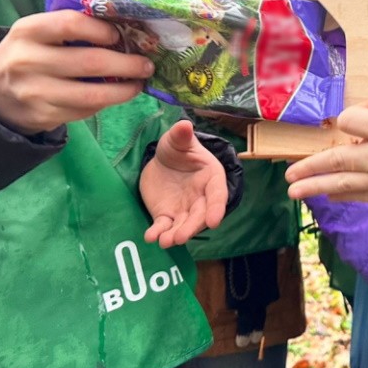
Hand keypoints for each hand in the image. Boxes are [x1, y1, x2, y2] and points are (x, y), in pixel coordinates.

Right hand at [0, 10, 154, 134]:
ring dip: (124, 91)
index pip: (71, 24)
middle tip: (147, 64)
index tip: (121, 35)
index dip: (102, 29)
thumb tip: (125, 28)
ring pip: (92, 95)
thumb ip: (70, 28)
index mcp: (28, 30)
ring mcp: (34, 92)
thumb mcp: (38, 33)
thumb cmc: (29, 53)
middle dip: (127, 64)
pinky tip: (116, 96)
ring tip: (139, 84)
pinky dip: (105, 103)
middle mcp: (28, 60)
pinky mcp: (42, 116)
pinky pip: (84, 111)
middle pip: (90, 62)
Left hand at [140, 120, 227, 247]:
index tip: (214, 221)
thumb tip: (185, 125)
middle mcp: (201, 197)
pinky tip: (150, 236)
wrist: (162, 160)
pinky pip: (163, 226)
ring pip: (183, 224)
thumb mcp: (178, 139)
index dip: (217, 208)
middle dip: (191, 227)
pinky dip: (158, 232)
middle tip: (179, 237)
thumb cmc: (177, 148)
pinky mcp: (166, 215)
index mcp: (211, 178)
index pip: (217, 195)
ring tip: (165, 242)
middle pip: (200, 215)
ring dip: (175, 234)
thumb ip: (182, 135)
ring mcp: (184, 208)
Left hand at [285, 64, 367, 201]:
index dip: (353, 115)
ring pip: (341, 184)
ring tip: (294, 192)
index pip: (348, 120)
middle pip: (334, 159)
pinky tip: (332, 196)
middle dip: (309, 167)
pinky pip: (362, 196)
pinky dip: (345, 196)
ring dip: (315, 187)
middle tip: (289, 174)